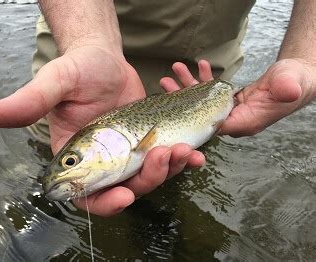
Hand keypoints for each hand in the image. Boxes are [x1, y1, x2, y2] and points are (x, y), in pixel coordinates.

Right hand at [0, 45, 204, 215]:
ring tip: (184, 151)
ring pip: (149, 177)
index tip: (125, 196)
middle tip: (165, 156)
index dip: (105, 202)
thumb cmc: (78, 70)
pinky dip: (180, 160)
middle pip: (126, 188)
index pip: (87, 194)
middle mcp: (102, 163)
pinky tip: (193, 151)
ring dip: (169, 170)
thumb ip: (32, 100)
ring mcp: (127, 155)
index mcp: (77, 158)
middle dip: (148, 180)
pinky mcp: (146, 143)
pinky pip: (164, 159)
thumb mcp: (56, 82)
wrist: (104, 60)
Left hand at [160, 59, 315, 136]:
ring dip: (188, 85)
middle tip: (165, 82)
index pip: (213, 126)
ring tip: (176, 69)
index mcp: (245, 123)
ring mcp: (231, 111)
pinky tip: (199, 65)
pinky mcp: (230, 100)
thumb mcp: (291, 84)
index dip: (192, 117)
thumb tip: (286, 91)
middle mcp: (235, 120)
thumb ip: (285, 89)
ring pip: (203, 101)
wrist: (296, 79)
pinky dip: (204, 79)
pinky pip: (212, 92)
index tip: (173, 105)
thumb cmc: (295, 82)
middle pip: (200, 113)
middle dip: (182, 98)